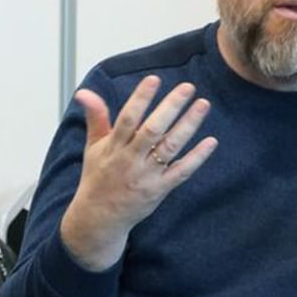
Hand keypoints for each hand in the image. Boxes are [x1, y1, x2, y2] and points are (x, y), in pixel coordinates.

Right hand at [61, 75, 217, 270]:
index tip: (154, 79)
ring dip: (188, 126)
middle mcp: (130, 160)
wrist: (99, 218)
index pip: (127, 118)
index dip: (141, 98)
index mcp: (113, 147)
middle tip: (188, 87)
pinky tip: (211, 141)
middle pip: (152, 130)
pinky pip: (182, 172)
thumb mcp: (93, 148)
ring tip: (203, 105)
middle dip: (170, 107)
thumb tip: (85, 92)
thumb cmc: (98, 178)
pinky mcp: (160, 190)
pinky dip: (197, 157)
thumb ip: (96, 118)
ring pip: (170, 148)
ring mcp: (146, 176)